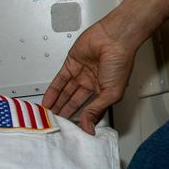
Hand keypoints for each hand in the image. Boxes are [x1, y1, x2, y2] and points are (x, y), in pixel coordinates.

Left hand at [43, 16, 136, 133]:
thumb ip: (96, 109)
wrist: (114, 39)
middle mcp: (93, 83)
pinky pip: (59, 80)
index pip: (91, 109)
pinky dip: (53, 91)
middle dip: (66, 112)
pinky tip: (47, 101)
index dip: (82, 119)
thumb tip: (88, 126)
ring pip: (66, 92)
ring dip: (57, 103)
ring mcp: (81, 73)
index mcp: (106, 91)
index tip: (73, 130)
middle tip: (55, 123)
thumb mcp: (111, 93)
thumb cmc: (120, 62)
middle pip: (76, 101)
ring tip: (48, 115)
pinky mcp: (72, 64)